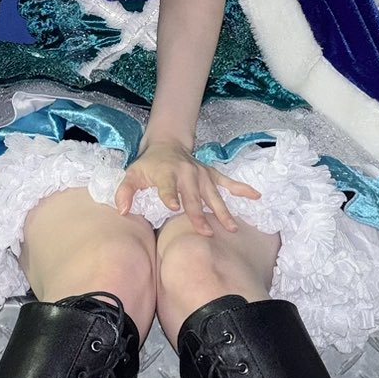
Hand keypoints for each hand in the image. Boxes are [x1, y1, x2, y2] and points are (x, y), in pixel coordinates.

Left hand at [114, 138, 260, 236]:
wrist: (166, 144)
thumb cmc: (148, 166)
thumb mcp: (131, 175)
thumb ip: (125, 192)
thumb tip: (123, 211)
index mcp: (165, 173)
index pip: (167, 186)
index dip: (169, 195)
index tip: (173, 207)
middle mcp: (186, 173)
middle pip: (193, 196)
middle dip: (198, 214)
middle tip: (205, 232)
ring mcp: (201, 174)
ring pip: (212, 194)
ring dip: (221, 211)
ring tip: (230, 228)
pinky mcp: (211, 174)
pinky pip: (228, 182)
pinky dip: (242, 188)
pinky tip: (256, 196)